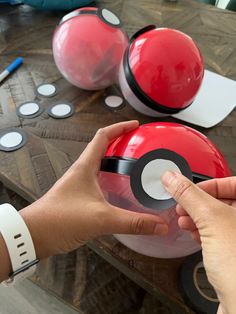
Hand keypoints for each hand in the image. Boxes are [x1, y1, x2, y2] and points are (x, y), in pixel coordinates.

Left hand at [20, 121, 167, 259]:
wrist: (34, 235)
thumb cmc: (61, 219)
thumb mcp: (101, 219)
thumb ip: (132, 222)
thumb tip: (161, 225)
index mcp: (85, 166)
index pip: (102, 137)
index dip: (120, 128)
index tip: (136, 125)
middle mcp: (82, 172)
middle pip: (103, 149)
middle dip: (121, 144)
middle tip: (140, 148)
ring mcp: (80, 185)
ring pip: (101, 166)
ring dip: (116, 163)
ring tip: (136, 167)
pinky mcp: (80, 198)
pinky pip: (99, 182)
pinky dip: (112, 181)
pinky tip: (122, 192)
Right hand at [161, 172, 235, 313]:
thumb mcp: (211, 219)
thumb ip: (189, 195)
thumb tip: (171, 178)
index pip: (234, 183)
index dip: (211, 184)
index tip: (190, 189)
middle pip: (225, 201)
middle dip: (199, 202)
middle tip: (184, 204)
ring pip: (219, 218)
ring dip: (198, 217)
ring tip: (183, 218)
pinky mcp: (234, 254)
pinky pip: (218, 235)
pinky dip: (203, 231)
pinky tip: (192, 233)